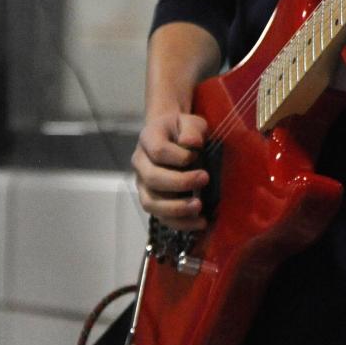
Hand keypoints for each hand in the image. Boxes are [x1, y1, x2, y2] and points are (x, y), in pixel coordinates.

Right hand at [132, 110, 209, 231]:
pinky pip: (161, 217)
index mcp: (148, 139)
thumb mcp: (191, 121)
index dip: (178, 156)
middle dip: (180, 182)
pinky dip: (180, 223)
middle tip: (205, 179)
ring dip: (176, 208)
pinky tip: (200, 222)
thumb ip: (192, 129)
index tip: (197, 154)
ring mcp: (143, 184)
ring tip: (199, 207)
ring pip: (151, 203)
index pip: (158, 151)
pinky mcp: (152, 200)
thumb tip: (191, 144)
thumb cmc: (183, 130)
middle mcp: (140, 163)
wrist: (173, 137)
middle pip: (152, 179)